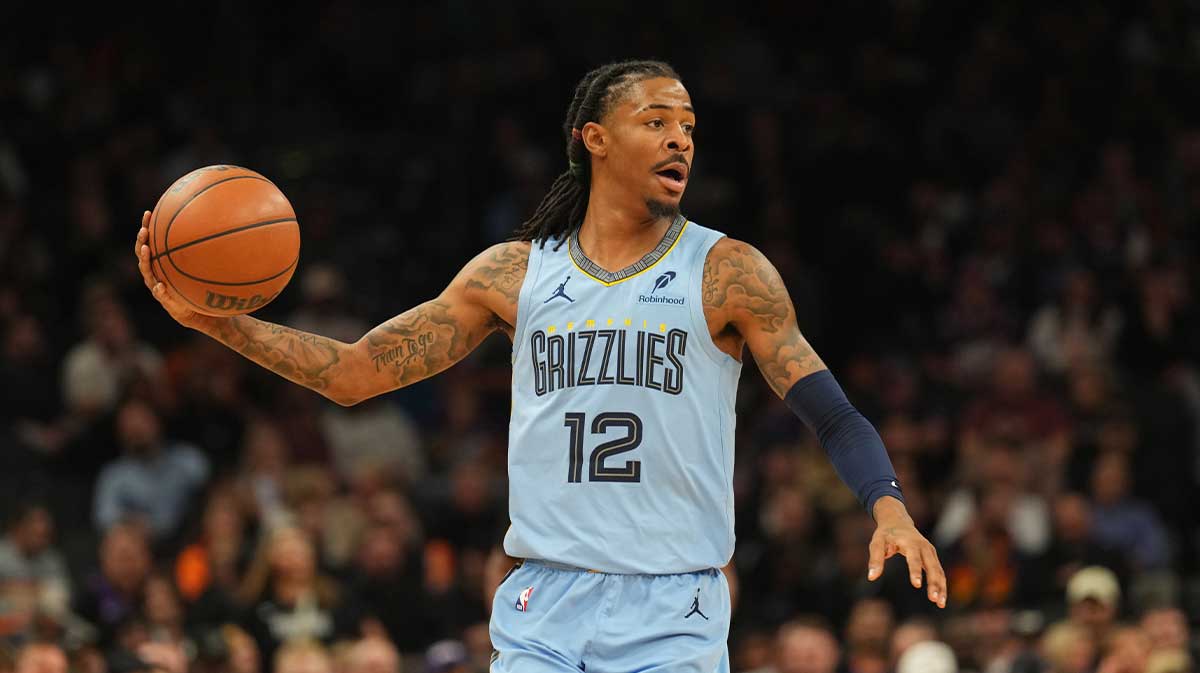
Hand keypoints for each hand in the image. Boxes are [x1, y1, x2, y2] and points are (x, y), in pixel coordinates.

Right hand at [134, 210, 208, 329]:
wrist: (198, 312)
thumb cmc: (199, 287)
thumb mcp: (202, 270)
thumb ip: (204, 254)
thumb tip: (219, 230)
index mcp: (160, 263)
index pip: (150, 242)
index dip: (147, 228)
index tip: (148, 213)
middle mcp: (155, 273)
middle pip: (143, 254)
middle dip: (141, 241)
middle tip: (144, 230)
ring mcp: (157, 286)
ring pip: (147, 272)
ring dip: (146, 260)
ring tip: (146, 249)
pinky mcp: (164, 301)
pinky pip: (160, 295)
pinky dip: (160, 290)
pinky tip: (160, 285)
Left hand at [868, 496, 946, 607]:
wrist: (897, 521)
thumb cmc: (885, 534)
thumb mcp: (877, 543)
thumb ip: (875, 559)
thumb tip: (871, 577)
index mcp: (910, 542)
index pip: (914, 558)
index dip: (915, 571)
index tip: (917, 585)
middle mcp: (924, 547)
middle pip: (932, 566)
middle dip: (933, 583)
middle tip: (933, 599)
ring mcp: (930, 552)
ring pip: (938, 571)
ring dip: (941, 587)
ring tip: (940, 604)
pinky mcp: (932, 557)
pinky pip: (939, 572)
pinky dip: (941, 585)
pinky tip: (940, 600)